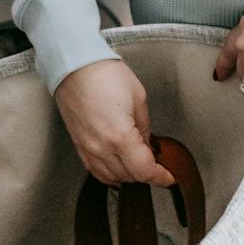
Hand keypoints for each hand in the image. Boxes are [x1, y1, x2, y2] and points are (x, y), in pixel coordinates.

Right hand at [53, 59, 174, 187]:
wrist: (75, 67)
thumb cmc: (105, 75)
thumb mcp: (139, 98)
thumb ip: (145, 128)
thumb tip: (148, 146)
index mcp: (120, 136)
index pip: (144, 171)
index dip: (161, 177)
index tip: (169, 176)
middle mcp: (102, 148)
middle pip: (129, 177)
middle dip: (147, 174)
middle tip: (158, 164)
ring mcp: (88, 149)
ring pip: (112, 177)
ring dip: (129, 175)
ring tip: (139, 164)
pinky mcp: (79, 145)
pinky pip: (95, 170)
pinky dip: (110, 174)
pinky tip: (118, 168)